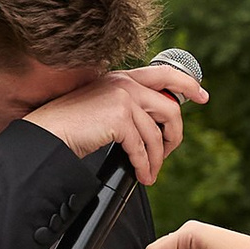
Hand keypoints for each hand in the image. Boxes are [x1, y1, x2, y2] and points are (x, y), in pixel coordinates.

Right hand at [30, 59, 204, 185]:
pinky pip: (143, 147)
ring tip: (150, 174)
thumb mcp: (102, 108)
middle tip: (168, 153)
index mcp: (121, 77)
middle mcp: (124, 82)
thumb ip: (127, 107)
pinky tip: (142, 175)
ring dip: (157, 159)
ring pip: (157, 133)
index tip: (203, 96)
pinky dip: (145, 165)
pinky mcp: (119, 117)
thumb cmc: (71, 126)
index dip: (188, 84)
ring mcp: (122, 98)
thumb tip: (156, 125)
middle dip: (175, 136)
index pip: (164, 73)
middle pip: (170, 107)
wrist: (46, 134)